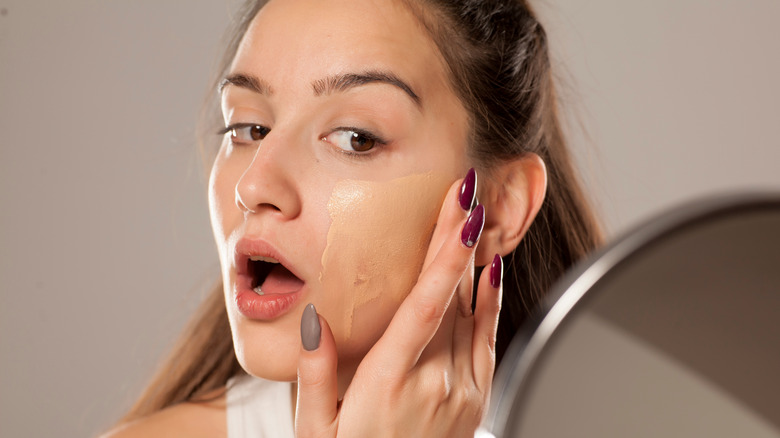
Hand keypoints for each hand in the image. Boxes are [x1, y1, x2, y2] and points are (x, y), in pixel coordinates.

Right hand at [295, 171, 503, 436]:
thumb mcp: (315, 427)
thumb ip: (315, 373)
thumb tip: (314, 321)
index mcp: (389, 381)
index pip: (426, 303)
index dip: (446, 252)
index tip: (459, 210)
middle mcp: (435, 381)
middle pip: (453, 294)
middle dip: (461, 237)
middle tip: (469, 187)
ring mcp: (462, 390)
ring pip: (473, 310)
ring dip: (477, 259)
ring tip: (479, 211)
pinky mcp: (477, 397)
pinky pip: (488, 335)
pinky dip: (490, 297)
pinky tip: (489, 268)